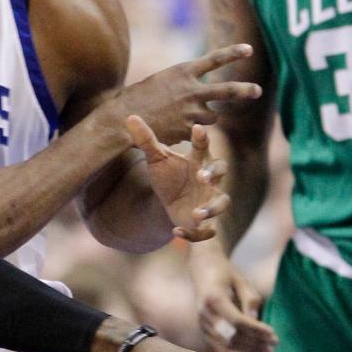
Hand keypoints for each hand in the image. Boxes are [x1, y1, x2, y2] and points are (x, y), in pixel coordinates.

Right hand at [108, 44, 260, 143]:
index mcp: (183, 71)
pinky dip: (189, 132)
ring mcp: (191, 111)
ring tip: (188, 119)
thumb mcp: (159, 81)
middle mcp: (191, 90)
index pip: (215, 59)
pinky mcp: (187, 129)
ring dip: (205, 118)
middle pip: (229, 90)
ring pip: (213, 117)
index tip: (249, 49)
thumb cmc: (136, 98)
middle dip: (245, 91)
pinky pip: (196, 132)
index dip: (233, 53)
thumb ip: (181, 83)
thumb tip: (195, 87)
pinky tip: (171, 131)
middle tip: (257, 91)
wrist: (122, 119)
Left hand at [126, 116, 227, 241]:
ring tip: (196, 214)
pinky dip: (194, 234)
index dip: (202, 138)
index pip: (203, 146)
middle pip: (221, 172)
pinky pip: (206, 230)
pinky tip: (176, 231)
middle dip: (213, 174)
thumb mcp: (155, 158)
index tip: (198, 129)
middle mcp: (209, 180)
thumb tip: (130, 117)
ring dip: (211, 209)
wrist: (169, 201)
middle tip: (202, 176)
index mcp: (197, 160)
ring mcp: (209, 200)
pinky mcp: (204, 222)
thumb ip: (146, 140)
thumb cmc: (168, 175)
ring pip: (222, 203)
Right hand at [189, 241, 277, 351]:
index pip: (236, 321)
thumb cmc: (226, 274)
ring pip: (223, 348)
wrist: (203, 270)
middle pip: (230, 337)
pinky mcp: (204, 331)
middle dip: (254, 344)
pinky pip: (219, 350)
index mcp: (213, 298)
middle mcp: (205, 314)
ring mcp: (202, 324)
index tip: (273, 332)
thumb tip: (255, 320)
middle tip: (275, 344)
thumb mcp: (241, 281)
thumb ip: (249, 299)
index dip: (256, 329)